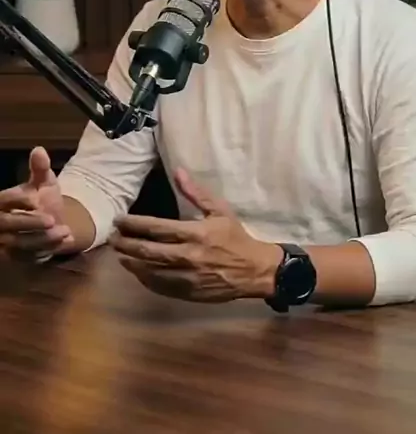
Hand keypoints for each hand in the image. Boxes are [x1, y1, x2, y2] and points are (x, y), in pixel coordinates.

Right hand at [0, 146, 73, 261]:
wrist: (50, 223)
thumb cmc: (42, 199)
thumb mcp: (44, 182)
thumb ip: (40, 168)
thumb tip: (39, 150)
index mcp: (2, 201)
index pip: (4, 200)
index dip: (19, 200)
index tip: (36, 198)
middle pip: (7, 223)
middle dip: (30, 222)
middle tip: (52, 220)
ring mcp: (3, 241)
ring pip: (17, 243)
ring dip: (42, 239)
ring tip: (65, 232)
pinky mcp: (13, 257)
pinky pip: (25, 257)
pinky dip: (44, 251)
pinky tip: (63, 242)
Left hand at [110, 168, 281, 302]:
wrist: (254, 271)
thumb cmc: (236, 237)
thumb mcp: (220, 210)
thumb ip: (196, 193)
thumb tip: (178, 171)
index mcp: (196, 234)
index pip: (157, 228)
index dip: (134, 224)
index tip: (119, 220)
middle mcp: (188, 256)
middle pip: (148, 251)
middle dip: (126, 244)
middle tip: (112, 238)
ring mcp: (187, 278)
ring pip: (150, 271)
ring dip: (131, 263)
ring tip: (119, 254)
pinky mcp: (188, 293)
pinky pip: (160, 287)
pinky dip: (145, 279)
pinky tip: (137, 272)